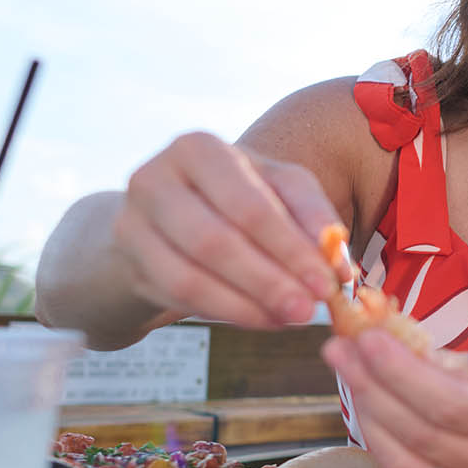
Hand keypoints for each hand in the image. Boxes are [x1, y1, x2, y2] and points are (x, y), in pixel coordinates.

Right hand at [113, 131, 345, 327]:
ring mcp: (132, 220)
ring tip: (290, 318)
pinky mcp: (128, 260)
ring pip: (192, 274)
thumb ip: (312, 219)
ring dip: (248, 303)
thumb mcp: (278, 193)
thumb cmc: (234, 200)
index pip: (252, 205)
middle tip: (310, 310)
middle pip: (218, 240)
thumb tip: (339, 265)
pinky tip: (262, 318)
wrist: (165, 220)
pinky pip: (178, 295)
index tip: (329, 283)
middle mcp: (156, 177)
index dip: (293, 248)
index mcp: (199, 149)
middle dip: (270, 280)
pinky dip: (226, 311)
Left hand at [322, 331, 467, 467]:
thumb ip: (444, 364)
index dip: (402, 374)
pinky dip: (374, 437)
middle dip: (371, 386)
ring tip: (346, 369)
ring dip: (365, 411)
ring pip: (401, 458)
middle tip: (341, 348)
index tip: (368, 339)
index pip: (450, 404)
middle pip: (419, 431)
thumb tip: (387, 339)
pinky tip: (363, 403)